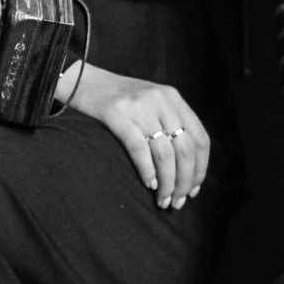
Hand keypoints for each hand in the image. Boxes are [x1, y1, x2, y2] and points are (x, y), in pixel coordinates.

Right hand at [61, 63, 209, 209]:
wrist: (84, 81)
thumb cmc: (121, 99)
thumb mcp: (153, 102)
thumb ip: (171, 123)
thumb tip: (187, 169)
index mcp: (173, 98)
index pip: (200, 138)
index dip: (200, 168)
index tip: (193, 189)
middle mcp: (160, 100)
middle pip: (185, 149)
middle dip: (184, 181)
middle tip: (177, 202)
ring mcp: (139, 107)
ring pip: (164, 154)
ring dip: (167, 183)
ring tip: (163, 200)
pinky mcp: (116, 115)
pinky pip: (139, 149)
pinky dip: (147, 171)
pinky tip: (149, 184)